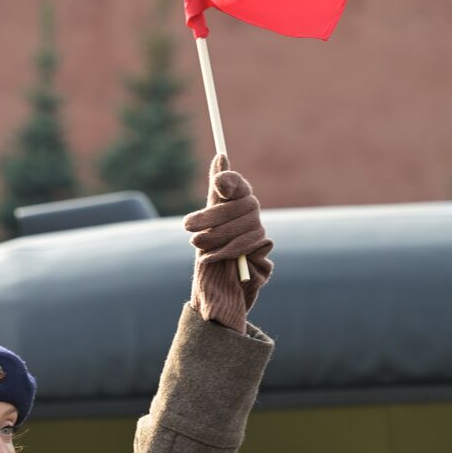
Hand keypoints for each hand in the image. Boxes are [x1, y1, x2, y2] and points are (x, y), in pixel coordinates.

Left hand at [183, 154, 272, 332]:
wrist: (213, 296)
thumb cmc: (209, 256)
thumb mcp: (206, 224)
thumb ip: (216, 193)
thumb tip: (222, 156)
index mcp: (238, 209)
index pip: (239, 187)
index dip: (231, 182)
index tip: (217, 185)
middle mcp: (252, 222)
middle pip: (242, 207)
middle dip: (212, 217)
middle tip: (187, 227)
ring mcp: (260, 241)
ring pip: (248, 227)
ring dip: (218, 237)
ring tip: (198, 248)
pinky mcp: (264, 260)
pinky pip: (252, 248)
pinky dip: (229, 253)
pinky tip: (213, 259)